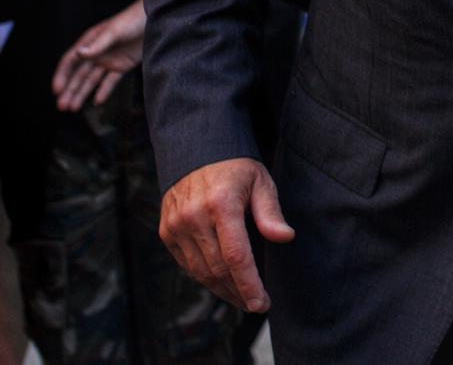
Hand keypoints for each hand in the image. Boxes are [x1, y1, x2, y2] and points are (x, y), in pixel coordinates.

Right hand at [52, 0, 144, 110]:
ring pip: (91, 80)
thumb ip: (98, 44)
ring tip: (73, 108)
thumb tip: (79, 53)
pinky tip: (97, 102)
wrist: (155, 19)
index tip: (56, 90)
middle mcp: (97, 52)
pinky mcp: (122, 65)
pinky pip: (110, 81)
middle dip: (69, 90)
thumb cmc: (133, 19)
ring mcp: (109, 59)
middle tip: (61, 107)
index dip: (62, 75)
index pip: (71, 61)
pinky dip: (103, 91)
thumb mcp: (114, 31)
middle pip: (79, 74)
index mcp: (90, 41)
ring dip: (81, 93)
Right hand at [159, 158, 294, 312]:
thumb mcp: (260, 181)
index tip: (261, 304)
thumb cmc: (235, 168)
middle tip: (257, 304)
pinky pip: (187, 264)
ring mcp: (177, 225)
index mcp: (221, 204)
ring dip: (223, 290)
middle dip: (239, 293)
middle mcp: (194, 217)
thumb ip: (271, 212)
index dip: (249, 285)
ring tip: (242, 298)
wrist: (196, 149)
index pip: (236, 257)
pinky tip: (222, 282)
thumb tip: (285, 237)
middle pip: (218, 270)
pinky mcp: (167, 231)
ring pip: (201, 272)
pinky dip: (205, 277)